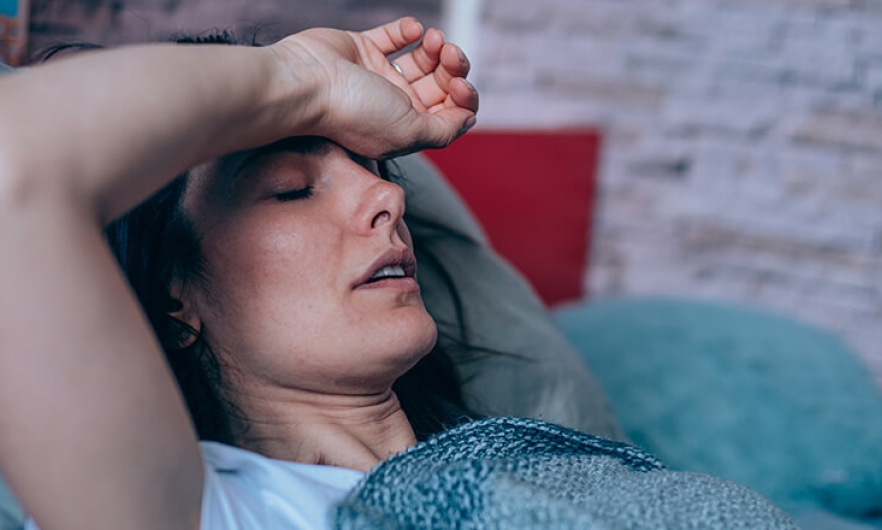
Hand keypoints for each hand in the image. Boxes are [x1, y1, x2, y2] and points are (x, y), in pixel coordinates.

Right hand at [274, 17, 478, 157]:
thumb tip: (468, 119)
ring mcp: (378, 77)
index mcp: (406, 130)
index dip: (463, 98)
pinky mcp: (362, 50)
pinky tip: (413, 30)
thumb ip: (444, 129)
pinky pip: (395, 36)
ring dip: (437, 48)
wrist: (307, 84)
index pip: (449, 114)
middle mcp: (393, 106)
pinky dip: (409, 30)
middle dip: (454, 68)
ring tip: (434, 39)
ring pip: (423, 60)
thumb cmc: (354, 113)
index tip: (459, 85)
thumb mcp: (410, 132)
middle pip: (440, 86)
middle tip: (450, 54)